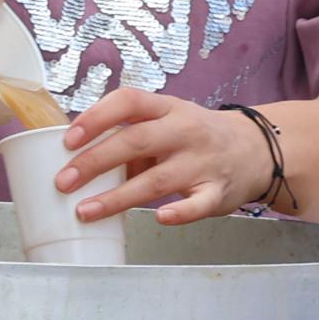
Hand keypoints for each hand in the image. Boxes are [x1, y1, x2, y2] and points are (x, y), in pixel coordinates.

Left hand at [63, 89, 274, 223]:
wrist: (254, 149)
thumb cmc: (195, 136)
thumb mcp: (167, 122)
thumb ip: (130, 137)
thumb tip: (77, 157)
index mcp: (167, 108)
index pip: (128, 101)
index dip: (96, 117)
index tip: (68, 139)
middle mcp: (184, 130)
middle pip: (135, 141)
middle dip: (95, 161)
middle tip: (63, 182)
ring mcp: (202, 162)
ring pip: (157, 179)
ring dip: (118, 197)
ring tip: (85, 211)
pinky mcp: (217, 192)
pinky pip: (198, 203)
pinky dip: (180, 212)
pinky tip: (159, 218)